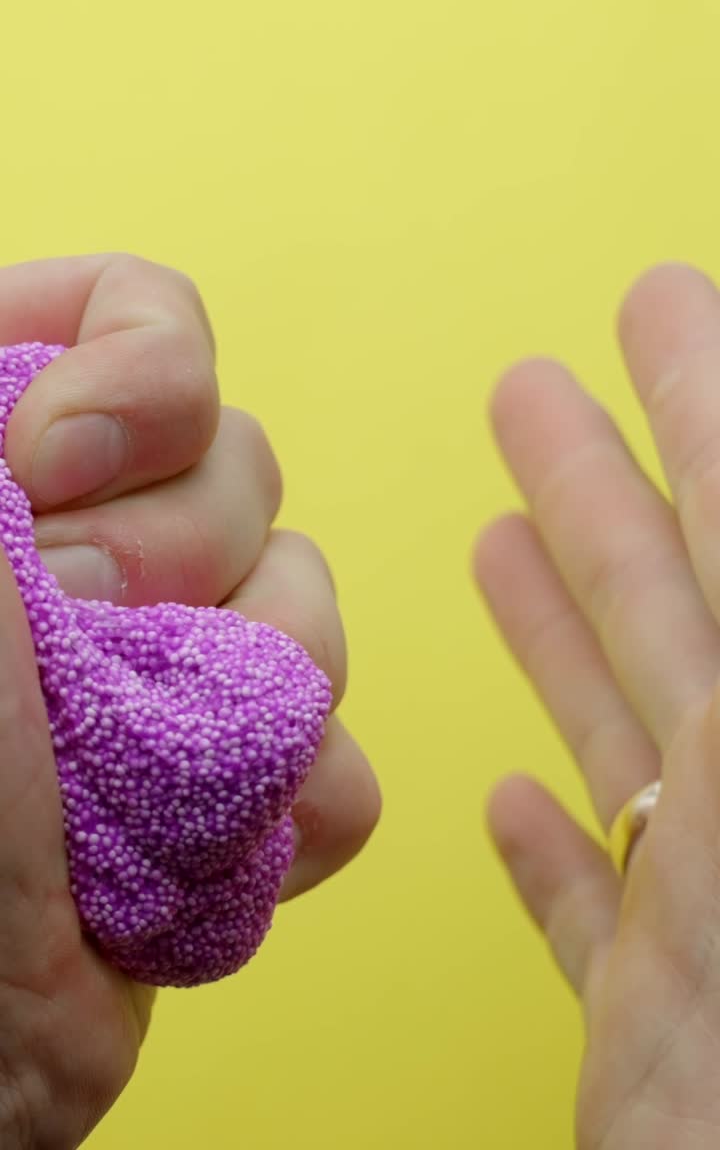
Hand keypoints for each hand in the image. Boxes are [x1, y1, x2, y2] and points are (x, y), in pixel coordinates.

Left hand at [0, 254, 379, 1147]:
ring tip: (147, 767)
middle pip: (246, 459)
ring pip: (314, 598)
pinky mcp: (234, 780)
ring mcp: (176, 664)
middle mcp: (99, 543)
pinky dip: (301, 803)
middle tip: (75, 640)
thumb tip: (55, 389)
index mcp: (13, 457)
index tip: (60, 460)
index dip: (146, 374)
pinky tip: (210, 847)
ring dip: (255, 683)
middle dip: (177, 555)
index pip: (142, 316)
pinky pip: (348, 751)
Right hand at [474, 265, 719, 1148]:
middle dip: (598, 482)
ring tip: (498, 534)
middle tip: (531, 387)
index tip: (660, 303)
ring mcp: (705, 902)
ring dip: (556, 626)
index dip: (704, 396)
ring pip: (617, 726)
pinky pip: (591, 905)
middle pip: (664, 600)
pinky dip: (553, 847)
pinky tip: (518, 793)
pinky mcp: (651, 1013)